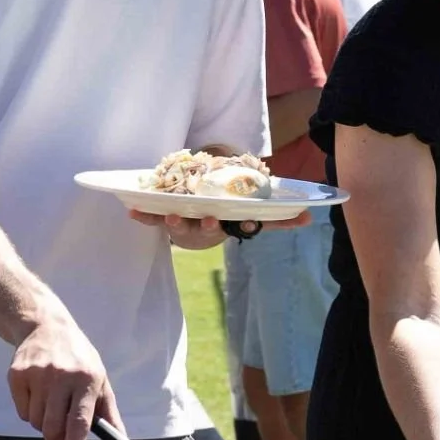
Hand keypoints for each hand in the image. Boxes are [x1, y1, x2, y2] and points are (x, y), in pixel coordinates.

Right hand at [8, 311, 115, 439]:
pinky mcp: (17, 375)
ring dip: (44, 425)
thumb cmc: (78, 357)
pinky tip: (38, 396)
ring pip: (36, 422)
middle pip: (53, 426)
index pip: (79, 420)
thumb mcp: (100, 378)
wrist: (46, 326)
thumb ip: (108, 411)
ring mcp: (36, 375)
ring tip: (52, 408)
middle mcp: (61, 376)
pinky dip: (30, 413)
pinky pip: (22, 412)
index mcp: (86, 379)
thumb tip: (120, 438)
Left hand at [127, 207, 313, 247]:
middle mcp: (201, 228)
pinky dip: (142, 216)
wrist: (199, 225)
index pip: (228, 228)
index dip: (229, 226)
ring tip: (170, 213)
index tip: (229, 222)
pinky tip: (130, 210)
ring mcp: (182, 224)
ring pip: (176, 225)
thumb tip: (308, 218)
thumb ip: (278, 219)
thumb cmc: (228, 218)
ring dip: (171, 221)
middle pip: (201, 229)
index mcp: (222, 226)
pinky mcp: (164, 219)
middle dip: (202, 225)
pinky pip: (152, 218)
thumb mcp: (253, 218)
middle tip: (206, 218)